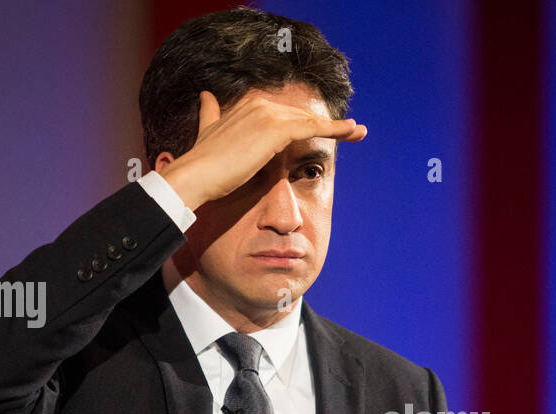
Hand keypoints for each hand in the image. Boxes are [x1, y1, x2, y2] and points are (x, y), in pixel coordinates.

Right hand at [159, 88, 366, 208]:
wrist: (196, 175)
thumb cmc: (204, 163)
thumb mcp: (208, 132)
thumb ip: (211, 115)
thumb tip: (206, 97)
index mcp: (249, 105)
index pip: (288, 113)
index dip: (311, 121)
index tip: (331, 128)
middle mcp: (260, 104)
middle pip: (303, 114)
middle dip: (330, 123)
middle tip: (355, 130)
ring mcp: (268, 115)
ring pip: (311, 120)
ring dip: (339, 127)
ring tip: (359, 132)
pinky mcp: (275, 129)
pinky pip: (312, 127)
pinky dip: (334, 129)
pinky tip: (350, 132)